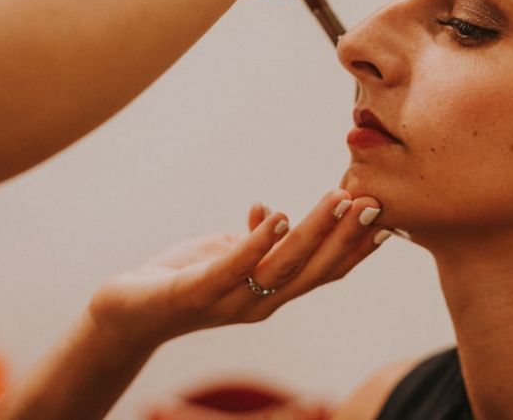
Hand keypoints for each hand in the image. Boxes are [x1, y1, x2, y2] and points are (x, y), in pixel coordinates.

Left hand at [87, 190, 386, 350]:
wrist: (125, 314)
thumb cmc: (181, 281)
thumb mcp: (225, 256)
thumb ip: (253, 242)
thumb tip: (271, 213)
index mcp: (273, 292)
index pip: (325, 271)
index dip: (357, 248)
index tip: (387, 218)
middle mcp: (261, 303)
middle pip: (314, 270)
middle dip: (346, 236)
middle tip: (373, 203)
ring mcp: (231, 300)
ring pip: (283, 267)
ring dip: (313, 231)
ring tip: (336, 199)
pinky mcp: (196, 292)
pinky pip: (233, 268)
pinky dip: (256, 242)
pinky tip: (273, 215)